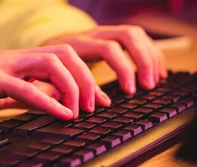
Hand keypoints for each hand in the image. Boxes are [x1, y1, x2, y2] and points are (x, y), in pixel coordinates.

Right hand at [0, 45, 111, 126]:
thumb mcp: (1, 97)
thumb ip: (25, 97)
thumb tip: (50, 105)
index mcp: (17, 61)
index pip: (61, 58)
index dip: (84, 77)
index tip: (96, 101)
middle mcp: (13, 58)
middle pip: (63, 54)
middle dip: (85, 78)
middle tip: (93, 105)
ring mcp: (2, 66)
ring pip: (51, 63)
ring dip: (72, 86)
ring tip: (79, 110)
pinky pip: (26, 87)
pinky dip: (49, 101)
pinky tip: (63, 114)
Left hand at [45, 25, 167, 93]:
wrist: (40, 49)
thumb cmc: (45, 68)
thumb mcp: (49, 79)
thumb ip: (72, 90)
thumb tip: (99, 104)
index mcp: (77, 44)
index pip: (108, 49)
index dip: (122, 69)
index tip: (129, 92)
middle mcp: (92, 34)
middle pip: (126, 35)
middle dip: (141, 61)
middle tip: (147, 86)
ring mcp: (103, 33)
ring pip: (134, 34)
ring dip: (149, 56)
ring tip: (155, 80)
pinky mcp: (110, 37)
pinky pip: (137, 38)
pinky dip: (150, 53)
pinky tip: (156, 72)